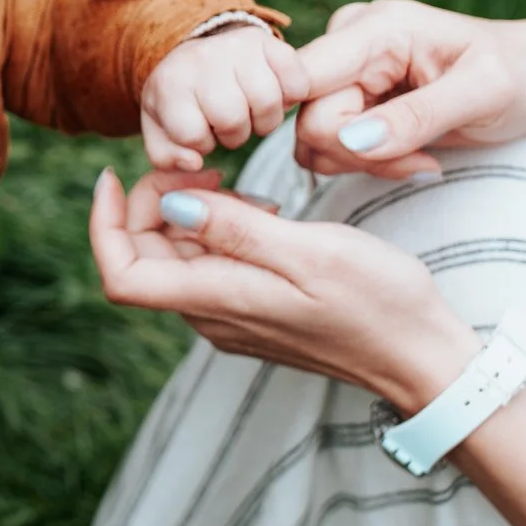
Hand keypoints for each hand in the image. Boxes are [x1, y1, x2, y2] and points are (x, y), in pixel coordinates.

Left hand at [89, 165, 479, 410]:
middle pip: (144, 258)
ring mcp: (232, 317)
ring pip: (178, 258)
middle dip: (155, 204)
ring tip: (243, 191)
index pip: (121, 274)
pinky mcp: (254, 313)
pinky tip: (262, 213)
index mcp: (217, 301)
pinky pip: (212, 267)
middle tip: (207, 170)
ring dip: (191, 215)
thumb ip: (235, 229)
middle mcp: (213, 316)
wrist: (420, 355)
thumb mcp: (309, 251)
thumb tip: (171, 206)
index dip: (105, 224)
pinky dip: (220, 231)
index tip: (115, 176)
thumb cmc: (377, 302)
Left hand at [139, 24, 309, 170]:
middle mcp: (202, 59)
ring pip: (268, 101)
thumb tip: (195, 163)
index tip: (201, 130)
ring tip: (251, 112)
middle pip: (233, 119)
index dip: (202, 144)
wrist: (196, 55)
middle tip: (229, 124)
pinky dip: (291, 97)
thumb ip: (167, 157)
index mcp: (170, 83)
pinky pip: (296, 81)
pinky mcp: (268, 41)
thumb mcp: (161, 129)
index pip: (192, 135)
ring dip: (264, 119)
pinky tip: (275, 96)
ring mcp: (236, 46)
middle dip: (234, 135)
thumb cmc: (180, 101)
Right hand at [293, 0, 525, 179]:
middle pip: (308, 118)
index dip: (322, 124)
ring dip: (363, 163)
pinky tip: (409, 153)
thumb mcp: (483, 95)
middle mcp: (347, 41)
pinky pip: (327, 145)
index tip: (383, 146)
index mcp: (375, 28)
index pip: (303, 81)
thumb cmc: (517, 76)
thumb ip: (417, 117)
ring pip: (312, 139)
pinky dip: (364, 162)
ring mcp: (344, 70)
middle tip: (421, 162)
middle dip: (361, 154)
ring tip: (421, 157)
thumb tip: (356, 140)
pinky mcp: (348, 96)